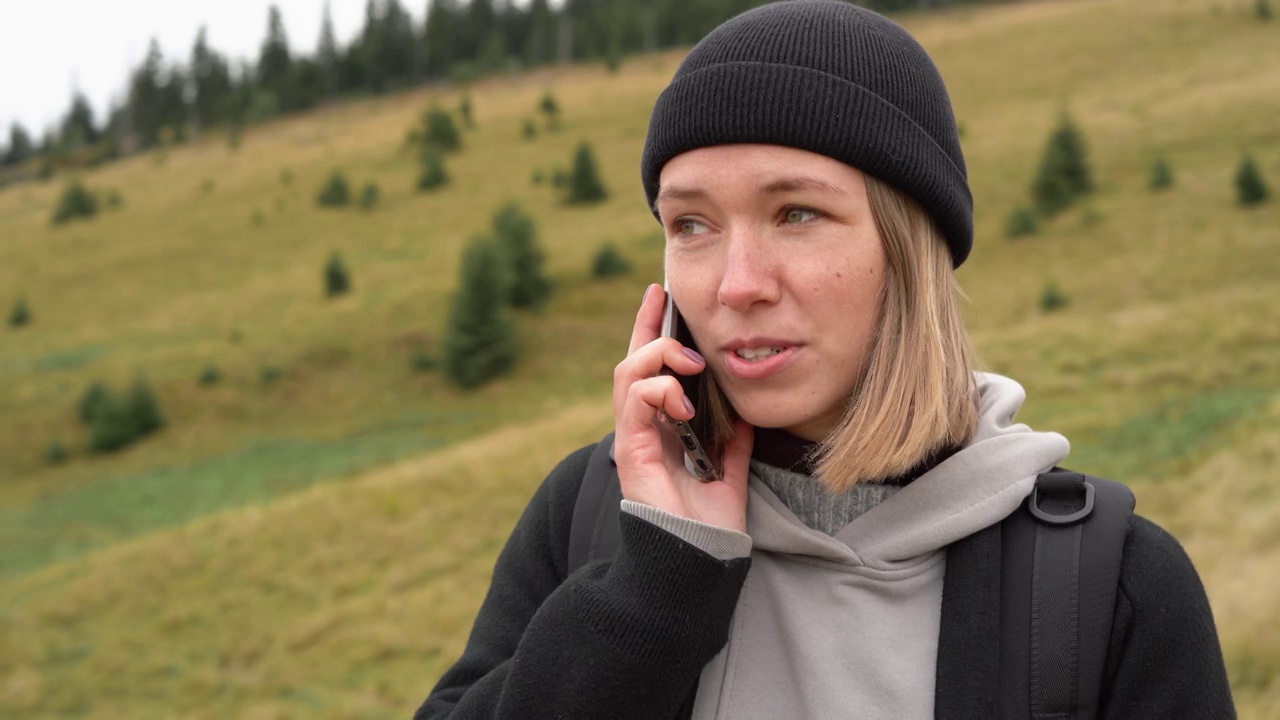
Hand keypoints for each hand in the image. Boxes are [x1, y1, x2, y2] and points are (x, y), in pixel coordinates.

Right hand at [612, 284, 754, 532]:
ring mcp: (633, 438)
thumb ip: (733, 437)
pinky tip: (684, 401)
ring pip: (628, 374)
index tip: (664, 296)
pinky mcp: (631, 452)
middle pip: (633, 361)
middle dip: (646, 324)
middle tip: (661, 296)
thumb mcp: (731, 467)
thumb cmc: (710, 523)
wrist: (699, 559)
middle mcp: (642, 428)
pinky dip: (659, 391)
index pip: (653, 369)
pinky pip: (634, 403)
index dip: (654, 330)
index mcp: (663, 427)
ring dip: (659, 357)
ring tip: (691, 361)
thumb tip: (746, 408)